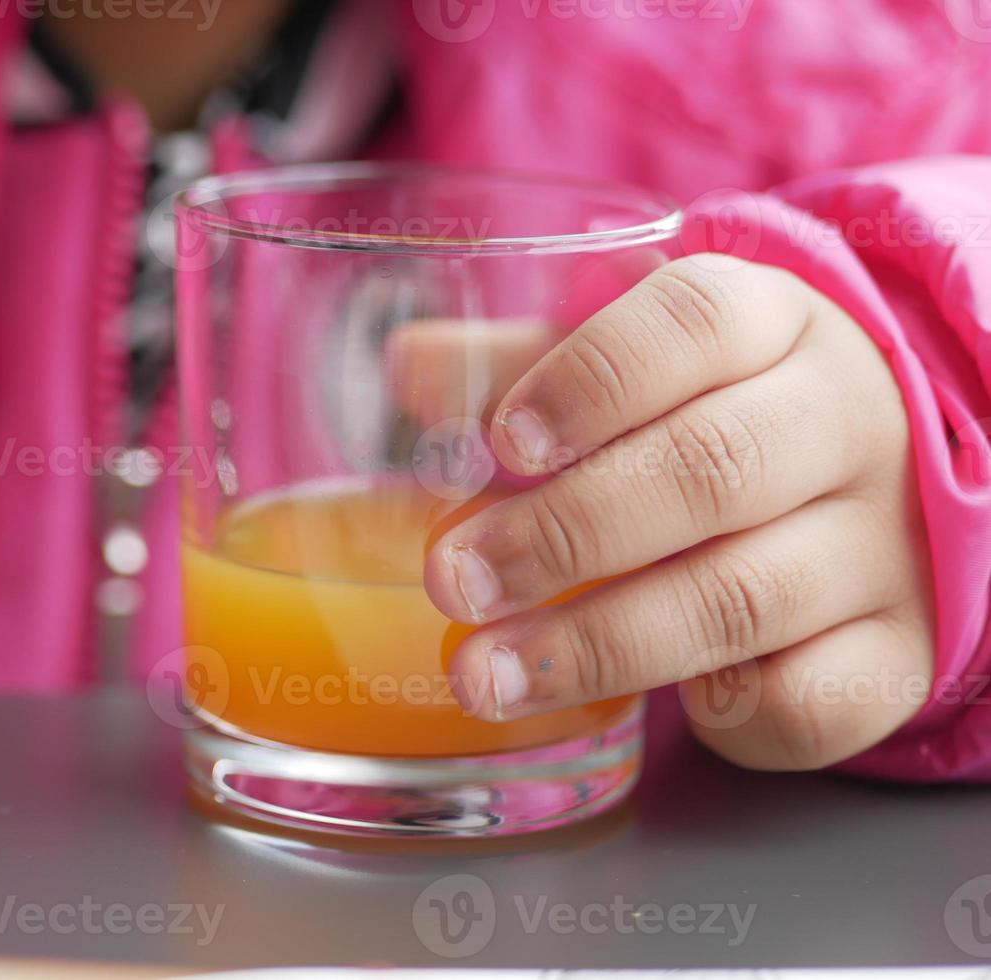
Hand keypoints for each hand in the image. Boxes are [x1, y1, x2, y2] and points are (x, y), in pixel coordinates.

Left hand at [424, 257, 934, 770]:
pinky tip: (651, 703)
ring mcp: (880, 544)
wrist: (886, 483)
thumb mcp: (632, 363)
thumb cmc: (718, 411)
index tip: (505, 440)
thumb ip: (524, 363)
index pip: (694, 323)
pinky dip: (724, 713)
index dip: (592, 380)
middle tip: (455, 580)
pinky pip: (811, 699)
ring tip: (485, 672)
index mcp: (771, 324)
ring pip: (743, 596)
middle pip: (712, 468)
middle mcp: (843, 424)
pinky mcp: (898, 649)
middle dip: (566, 532)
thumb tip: (414, 367)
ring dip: (598, 643)